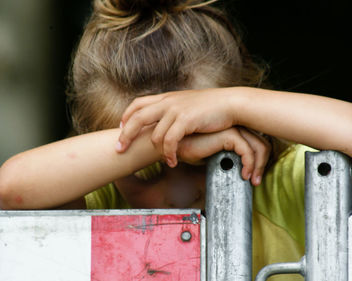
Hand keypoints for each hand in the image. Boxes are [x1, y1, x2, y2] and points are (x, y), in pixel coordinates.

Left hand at [116, 88, 235, 164]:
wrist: (231, 103)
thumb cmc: (212, 107)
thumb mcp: (188, 104)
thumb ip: (174, 110)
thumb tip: (165, 121)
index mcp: (167, 97)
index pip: (138, 104)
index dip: (126, 116)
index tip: (120, 128)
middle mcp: (168, 102)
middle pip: (136, 118)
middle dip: (125, 135)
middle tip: (119, 149)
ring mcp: (176, 110)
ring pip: (154, 134)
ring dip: (156, 151)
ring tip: (163, 160)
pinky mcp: (185, 120)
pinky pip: (169, 141)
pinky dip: (169, 154)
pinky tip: (172, 162)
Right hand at [177, 127, 270, 185]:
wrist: (175, 144)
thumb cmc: (189, 147)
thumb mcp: (212, 154)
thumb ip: (225, 156)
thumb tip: (239, 170)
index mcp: (233, 129)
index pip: (256, 143)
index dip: (259, 161)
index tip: (253, 177)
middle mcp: (236, 126)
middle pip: (262, 144)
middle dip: (262, 164)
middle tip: (256, 182)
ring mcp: (233, 129)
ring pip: (259, 147)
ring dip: (258, 166)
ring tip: (251, 180)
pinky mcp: (229, 134)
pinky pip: (247, 151)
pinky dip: (248, 164)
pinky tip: (243, 175)